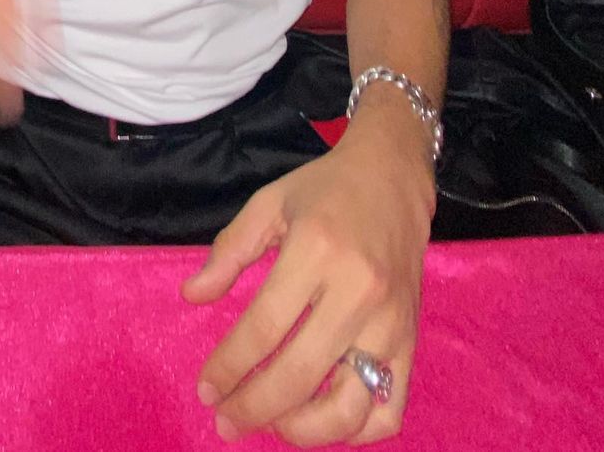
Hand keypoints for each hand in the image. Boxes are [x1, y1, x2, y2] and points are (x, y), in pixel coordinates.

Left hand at [182, 117, 434, 446]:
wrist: (392, 176)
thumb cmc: (324, 189)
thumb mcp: (268, 203)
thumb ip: (229, 250)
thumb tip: (192, 296)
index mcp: (315, 250)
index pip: (264, 327)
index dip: (229, 366)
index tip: (206, 388)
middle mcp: (357, 291)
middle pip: (299, 374)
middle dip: (254, 408)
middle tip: (225, 421)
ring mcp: (390, 321)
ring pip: (349, 406)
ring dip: (303, 431)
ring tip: (272, 425)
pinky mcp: (411, 340)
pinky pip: (389, 410)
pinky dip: (356, 432)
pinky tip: (323, 421)